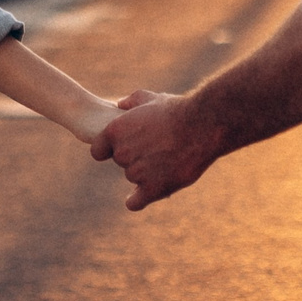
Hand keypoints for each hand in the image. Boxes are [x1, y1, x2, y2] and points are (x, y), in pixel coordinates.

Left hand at [92, 90, 224, 210]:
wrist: (203, 126)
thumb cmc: (178, 110)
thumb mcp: (151, 99)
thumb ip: (131, 102)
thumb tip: (119, 105)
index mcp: (115, 131)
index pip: (98, 150)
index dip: (110, 149)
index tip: (124, 147)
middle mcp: (122, 153)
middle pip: (121, 162)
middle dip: (135, 157)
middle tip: (157, 148)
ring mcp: (136, 173)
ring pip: (134, 178)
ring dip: (145, 173)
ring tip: (167, 161)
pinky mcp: (153, 189)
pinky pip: (135, 202)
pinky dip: (137, 200)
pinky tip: (140, 197)